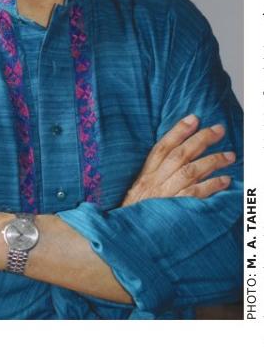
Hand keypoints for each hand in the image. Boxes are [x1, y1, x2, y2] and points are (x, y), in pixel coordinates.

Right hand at [121, 115, 235, 206]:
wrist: (126, 237)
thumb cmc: (135, 215)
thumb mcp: (138, 191)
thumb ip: (153, 175)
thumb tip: (175, 157)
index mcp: (145, 175)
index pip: (162, 147)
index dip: (178, 131)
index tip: (193, 118)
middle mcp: (154, 181)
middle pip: (180, 155)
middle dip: (201, 139)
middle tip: (218, 130)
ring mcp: (164, 195)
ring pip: (190, 171)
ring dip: (212, 161)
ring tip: (229, 155)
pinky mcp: (174, 210)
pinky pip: (195, 194)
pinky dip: (211, 186)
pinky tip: (225, 180)